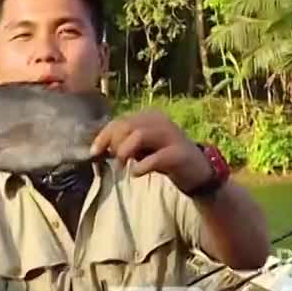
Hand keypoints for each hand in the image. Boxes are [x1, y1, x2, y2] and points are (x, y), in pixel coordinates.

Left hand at [89, 110, 211, 192]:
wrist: (197, 171)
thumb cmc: (165, 159)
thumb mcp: (143, 148)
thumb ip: (125, 143)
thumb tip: (98, 148)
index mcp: (150, 117)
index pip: (121, 120)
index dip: (104, 135)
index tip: (94, 152)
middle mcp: (161, 122)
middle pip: (127, 125)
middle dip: (113, 143)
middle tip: (114, 160)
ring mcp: (171, 136)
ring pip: (139, 135)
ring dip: (125, 151)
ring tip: (122, 164)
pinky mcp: (178, 154)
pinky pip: (155, 158)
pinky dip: (141, 166)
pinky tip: (137, 173)